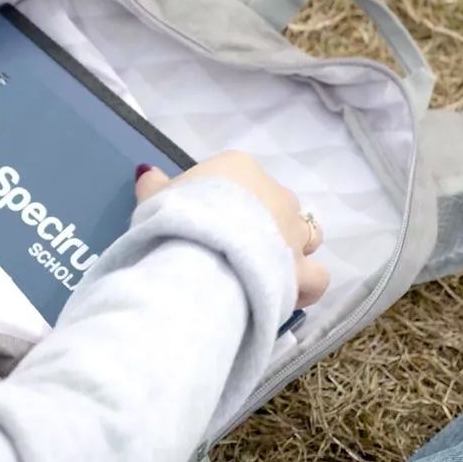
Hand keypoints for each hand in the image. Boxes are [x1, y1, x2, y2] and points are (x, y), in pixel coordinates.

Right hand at [135, 151, 329, 306]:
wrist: (202, 257)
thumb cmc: (177, 220)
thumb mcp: (154, 199)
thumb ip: (155, 185)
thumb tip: (147, 172)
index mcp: (240, 169)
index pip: (238, 176)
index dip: (223, 200)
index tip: (203, 220)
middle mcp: (276, 196)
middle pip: (277, 203)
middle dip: (263, 221)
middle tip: (232, 246)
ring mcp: (294, 234)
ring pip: (307, 236)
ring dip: (292, 247)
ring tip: (266, 266)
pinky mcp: (302, 272)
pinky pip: (315, 278)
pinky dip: (305, 284)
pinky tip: (287, 292)